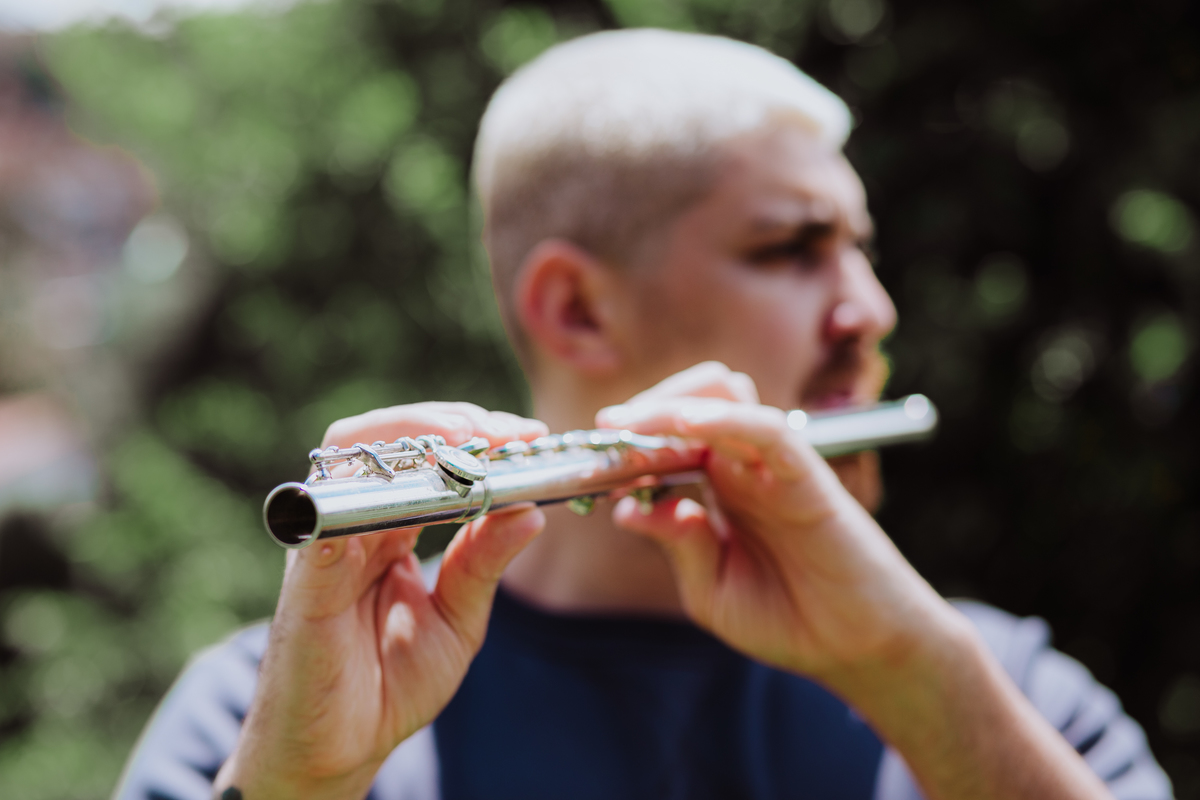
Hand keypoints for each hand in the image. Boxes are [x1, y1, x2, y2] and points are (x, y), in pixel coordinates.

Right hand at [214, 404, 547, 799]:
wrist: (341, 749)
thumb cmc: (393, 683)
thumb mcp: (458, 619)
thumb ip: (482, 563)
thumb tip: (531, 511)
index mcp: (388, 527)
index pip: (419, 453)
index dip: (469, 433)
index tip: (525, 434)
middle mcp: (352, 524)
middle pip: (383, 438)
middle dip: (445, 423)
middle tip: (503, 432)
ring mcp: (324, 546)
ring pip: (350, 458)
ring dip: (413, 440)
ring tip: (470, 445)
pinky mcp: (305, 584)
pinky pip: (323, 526)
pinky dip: (367, 496)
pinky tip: (417, 487)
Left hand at [598, 363, 1113, 799]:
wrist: (857, 651)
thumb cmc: (789, 619)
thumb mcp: (711, 591)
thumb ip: (677, 545)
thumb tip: (628, 508)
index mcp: (718, 488)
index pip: (667, 439)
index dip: (624, 442)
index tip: (584, 453)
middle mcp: (743, 465)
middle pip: (690, 400)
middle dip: (642, 411)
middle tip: (603, 434)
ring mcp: (773, 465)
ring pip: (724, 394)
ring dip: (671, 404)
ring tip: (629, 429)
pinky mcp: (806, 474)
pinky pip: (765, 428)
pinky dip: (723, 418)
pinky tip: (684, 427)